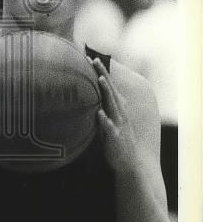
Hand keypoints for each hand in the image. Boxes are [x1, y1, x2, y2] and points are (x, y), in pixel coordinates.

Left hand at [91, 57, 139, 172]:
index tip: (92, 58)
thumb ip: (103, 108)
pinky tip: (99, 113)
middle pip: (111, 90)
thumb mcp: (109, 121)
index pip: (109, 87)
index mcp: (117, 109)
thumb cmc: (116, 141)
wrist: (129, 163)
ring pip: (113, 105)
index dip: (102, 73)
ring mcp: (119, 125)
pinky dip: (105, 120)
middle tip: (94, 59)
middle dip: (103, 74)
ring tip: (100, 79)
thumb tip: (92, 96)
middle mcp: (120, 113)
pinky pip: (110, 127)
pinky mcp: (116, 138)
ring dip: (107, 92)